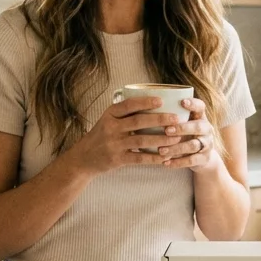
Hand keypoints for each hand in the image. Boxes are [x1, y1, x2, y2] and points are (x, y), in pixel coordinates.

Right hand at [66, 97, 181, 174]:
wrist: (83, 158)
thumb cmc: (101, 136)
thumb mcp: (108, 120)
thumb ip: (125, 113)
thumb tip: (153, 103)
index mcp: (110, 114)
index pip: (128, 105)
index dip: (145, 102)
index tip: (161, 100)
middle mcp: (111, 128)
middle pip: (138, 122)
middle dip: (159, 119)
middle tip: (176, 119)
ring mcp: (114, 144)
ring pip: (141, 140)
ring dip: (161, 139)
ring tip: (177, 138)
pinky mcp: (117, 159)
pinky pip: (139, 158)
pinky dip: (154, 158)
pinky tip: (166, 157)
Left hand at [156, 97, 219, 172]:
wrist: (201, 157)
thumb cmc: (185, 135)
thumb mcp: (182, 124)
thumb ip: (170, 117)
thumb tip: (143, 110)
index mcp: (200, 117)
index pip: (200, 106)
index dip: (193, 104)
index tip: (182, 102)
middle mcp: (206, 129)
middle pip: (198, 127)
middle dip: (182, 128)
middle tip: (166, 130)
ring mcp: (207, 144)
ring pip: (193, 145)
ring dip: (176, 148)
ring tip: (161, 150)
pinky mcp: (204, 159)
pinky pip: (191, 161)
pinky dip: (177, 162)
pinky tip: (165, 163)